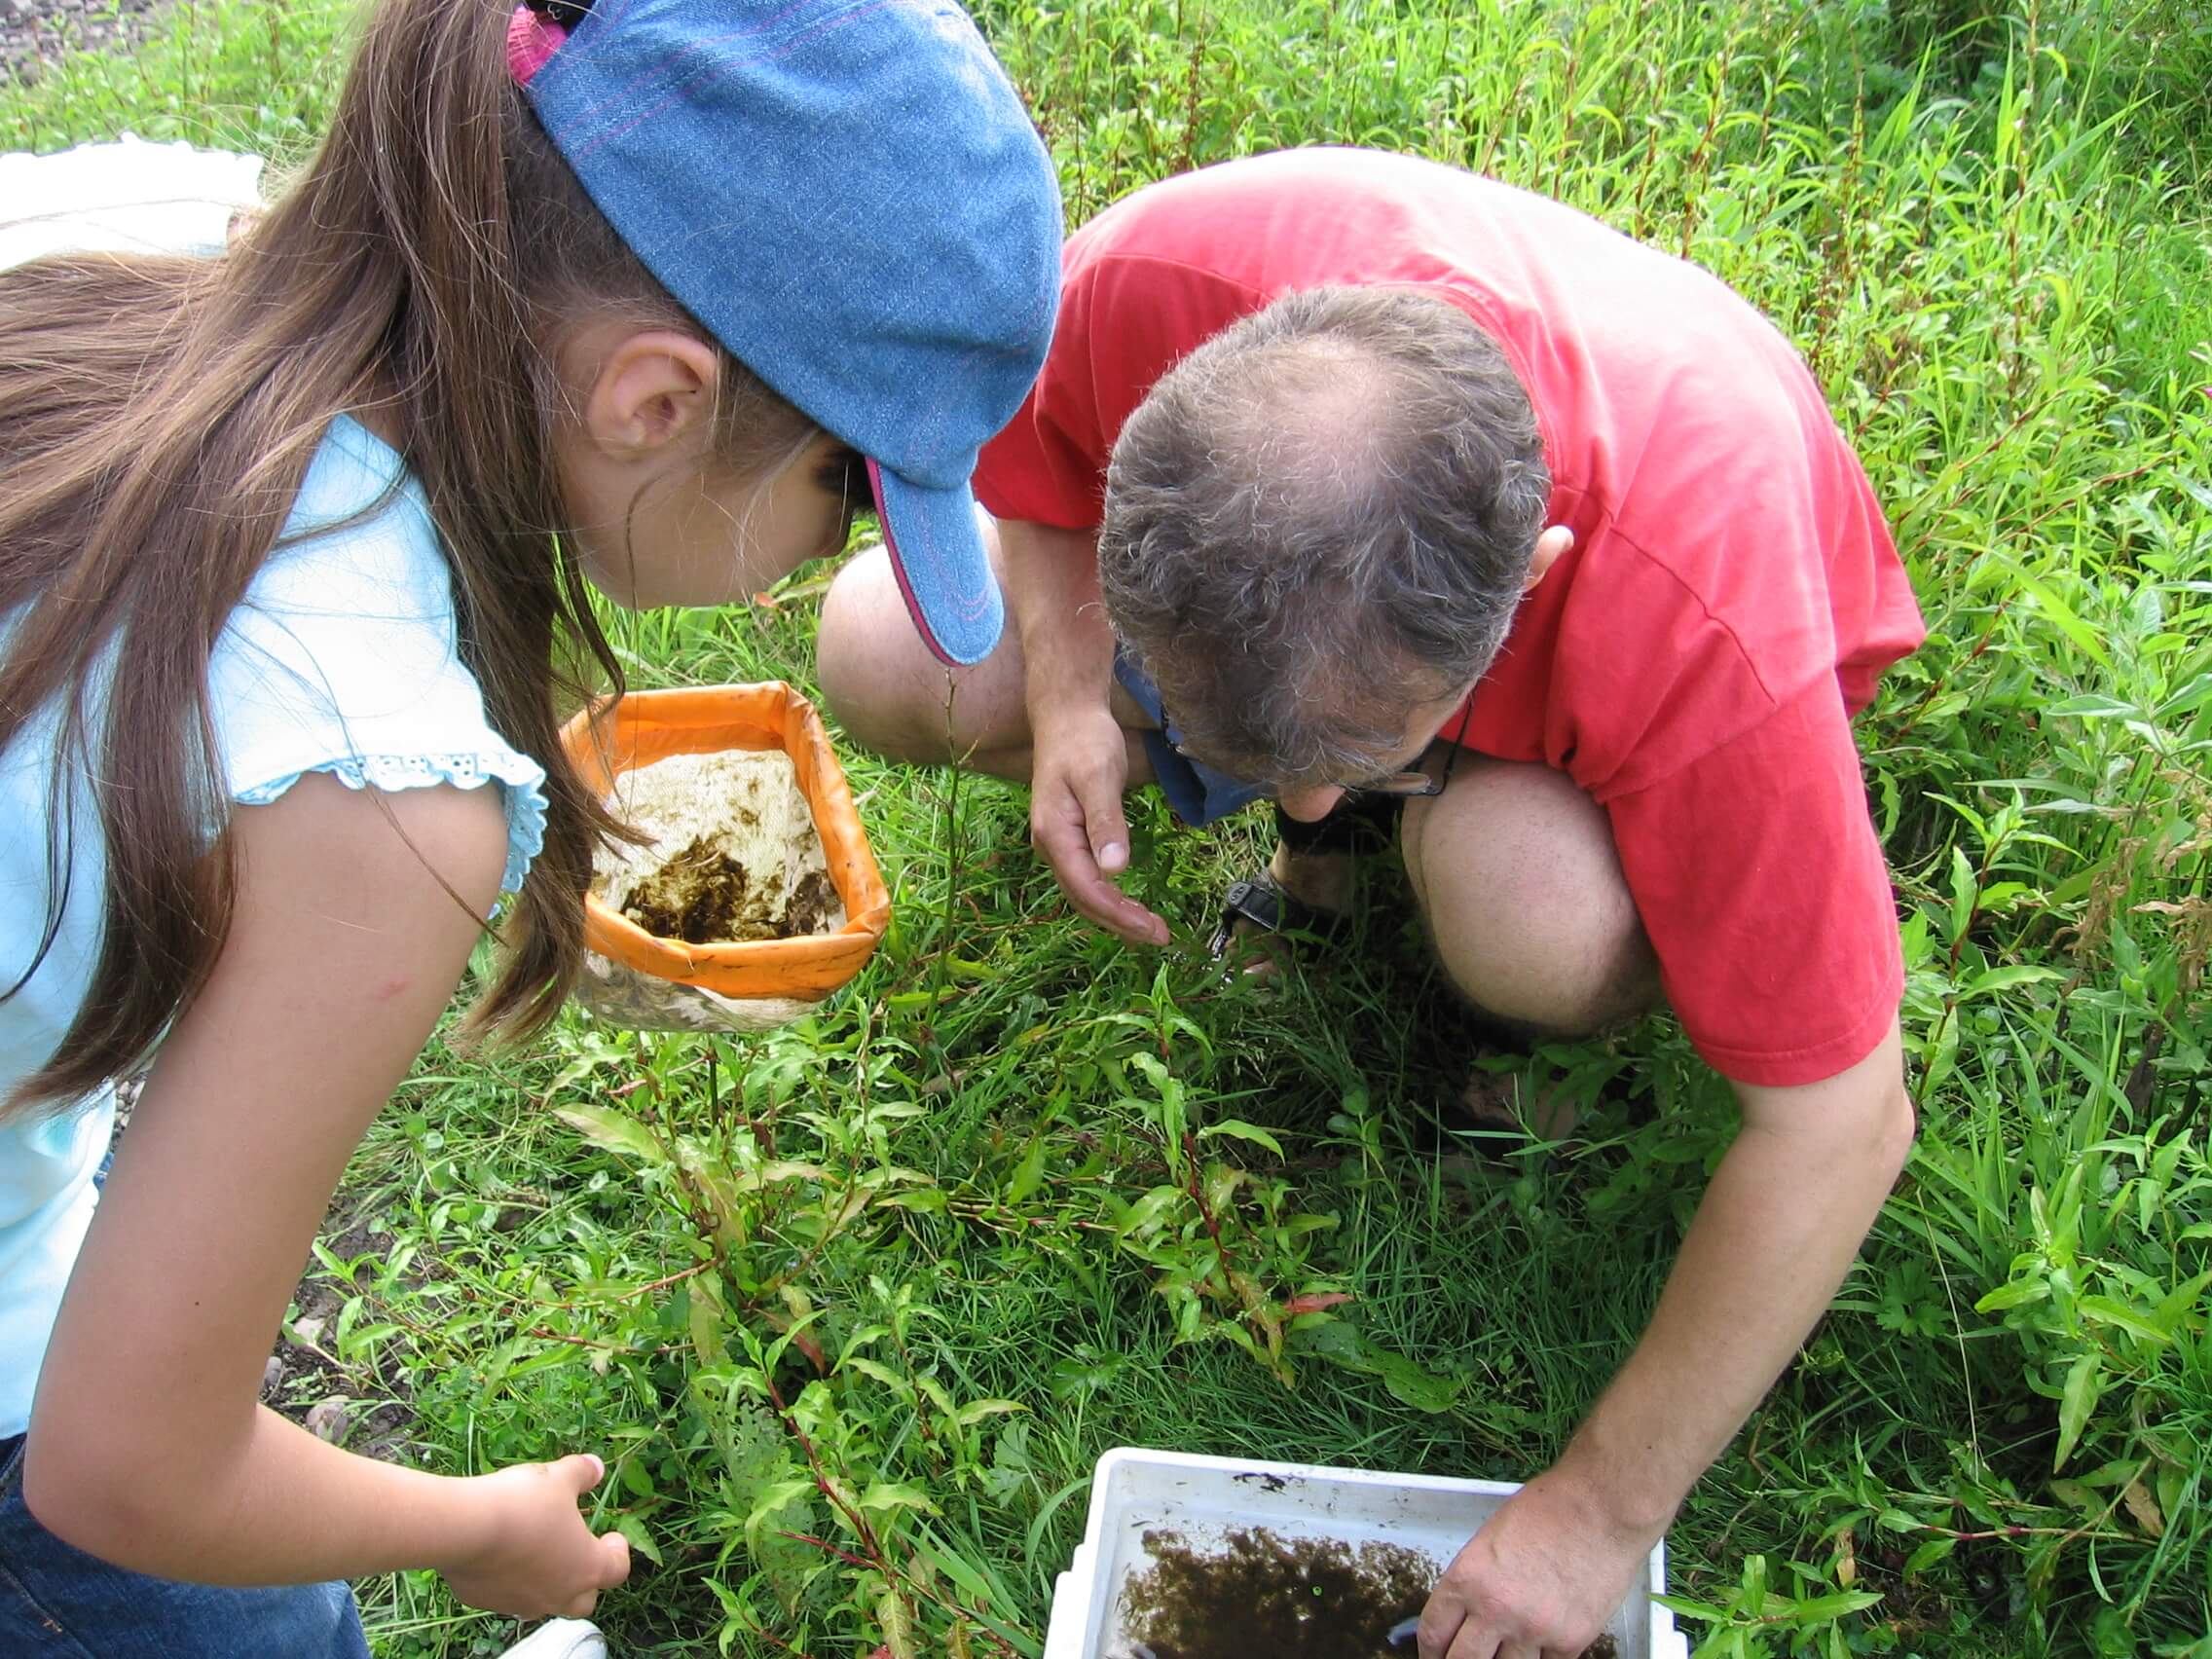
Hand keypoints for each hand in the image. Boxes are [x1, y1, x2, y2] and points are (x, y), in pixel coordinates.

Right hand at [438, 1454, 631, 1617]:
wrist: (466, 1528)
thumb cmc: (525, 1503)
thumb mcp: (560, 1477)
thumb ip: (582, 1473)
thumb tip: (596, 1468)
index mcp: (586, 1567)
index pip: (617, 1570)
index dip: (618, 1553)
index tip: (612, 1537)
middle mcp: (558, 1594)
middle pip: (583, 1602)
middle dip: (585, 1582)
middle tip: (577, 1555)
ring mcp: (521, 1603)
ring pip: (542, 1602)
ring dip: (545, 1583)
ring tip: (536, 1553)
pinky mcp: (485, 1602)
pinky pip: (503, 1595)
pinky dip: (507, 1580)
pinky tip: (498, 1556)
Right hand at [1028, 701, 1168, 944]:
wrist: (1067, 715)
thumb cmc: (1085, 741)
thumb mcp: (1099, 777)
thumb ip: (1107, 823)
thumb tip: (1116, 871)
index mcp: (1054, 835)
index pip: (1088, 890)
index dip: (1120, 915)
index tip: (1154, 930)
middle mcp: (1050, 845)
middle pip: (1084, 899)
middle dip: (1121, 923)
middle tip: (1160, 937)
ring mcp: (1057, 843)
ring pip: (1084, 892)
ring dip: (1116, 914)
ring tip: (1149, 928)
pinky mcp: (1069, 837)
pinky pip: (1087, 878)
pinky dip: (1109, 897)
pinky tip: (1129, 903)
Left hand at [1417, 1470, 1656, 1658]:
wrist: (1600, 1509)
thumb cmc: (1547, 1510)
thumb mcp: (1490, 1538)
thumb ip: (1474, 1580)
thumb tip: (1465, 1612)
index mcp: (1468, 1578)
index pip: (1434, 1632)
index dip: (1429, 1651)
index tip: (1433, 1655)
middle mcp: (1496, 1610)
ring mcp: (1534, 1630)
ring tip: (1502, 1652)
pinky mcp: (1570, 1642)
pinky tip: (1536, 1650)